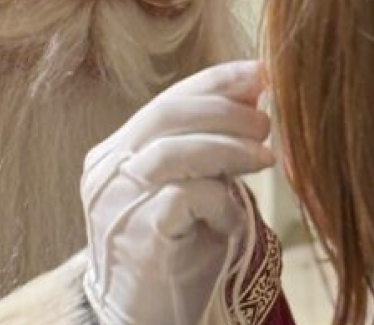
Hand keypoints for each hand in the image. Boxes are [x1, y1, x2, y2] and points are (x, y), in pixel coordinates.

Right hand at [81, 60, 273, 324]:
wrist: (146, 321)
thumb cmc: (176, 253)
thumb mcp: (195, 188)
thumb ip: (211, 143)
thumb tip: (255, 87)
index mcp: (116, 153)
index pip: (167, 101)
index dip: (216, 81)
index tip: (261, 74)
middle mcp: (107, 171)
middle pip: (166, 115)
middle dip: (225, 109)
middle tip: (267, 121)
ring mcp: (116, 204)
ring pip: (173, 151)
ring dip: (228, 147)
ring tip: (265, 157)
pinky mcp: (136, 236)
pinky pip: (184, 197)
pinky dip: (219, 197)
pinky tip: (236, 212)